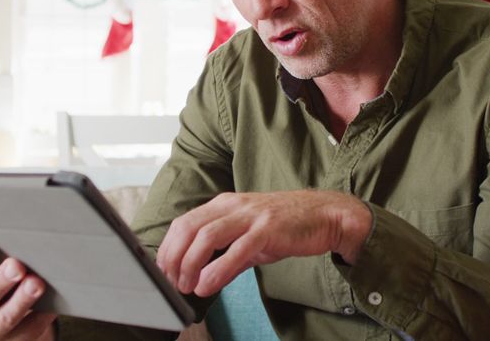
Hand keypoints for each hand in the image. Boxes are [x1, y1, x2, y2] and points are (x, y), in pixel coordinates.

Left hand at [156, 190, 371, 297]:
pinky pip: (236, 249)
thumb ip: (227, 256)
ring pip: (207, 236)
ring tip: (186, 286)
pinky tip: (207, 284)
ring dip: (190, 264)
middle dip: (173, 258)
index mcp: (224, 204)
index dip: (168, 248)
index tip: (164, 271)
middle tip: (171, 282)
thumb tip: (203, 278)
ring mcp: (250, 215)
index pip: (184, 223)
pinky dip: (217, 270)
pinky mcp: (268, 228)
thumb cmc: (287, 225)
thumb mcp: (250, 239)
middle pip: (188, 228)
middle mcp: (233, 205)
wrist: (326, 215)